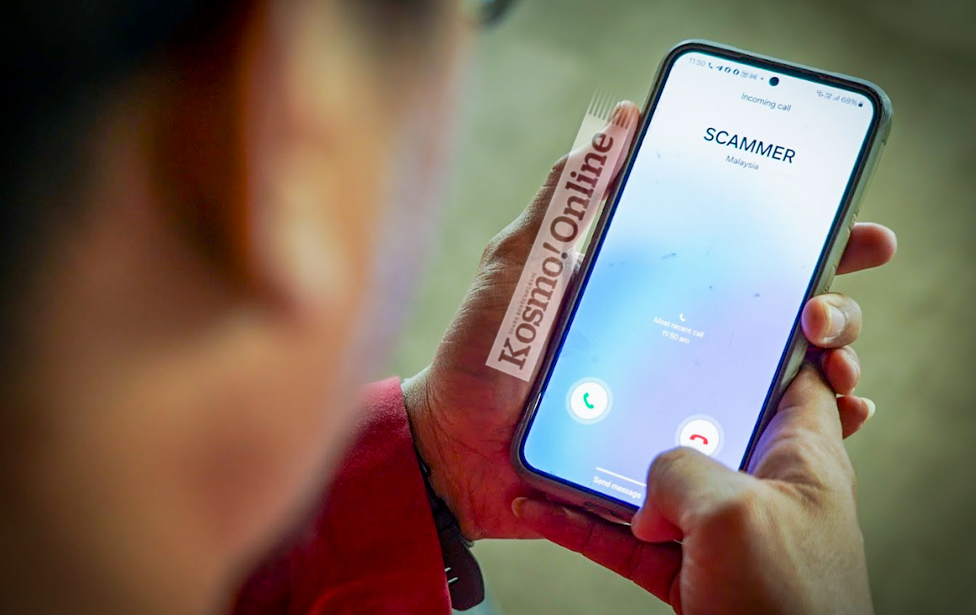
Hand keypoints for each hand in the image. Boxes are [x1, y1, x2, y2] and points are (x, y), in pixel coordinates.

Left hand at [404, 101, 895, 539]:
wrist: (453, 454)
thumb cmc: (478, 358)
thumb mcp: (517, 269)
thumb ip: (563, 205)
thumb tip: (621, 124)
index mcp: (648, 295)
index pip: (742, 261)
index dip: (805, 246)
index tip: (854, 233)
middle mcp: (673, 345)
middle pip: (776, 323)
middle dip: (832, 313)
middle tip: (829, 318)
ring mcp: (675, 402)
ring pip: (775, 387)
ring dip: (825, 378)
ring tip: (839, 377)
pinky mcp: (670, 458)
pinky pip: (743, 451)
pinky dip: (789, 443)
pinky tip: (821, 436)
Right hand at [514, 365, 874, 614]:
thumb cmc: (790, 608)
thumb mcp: (737, 514)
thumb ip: (682, 470)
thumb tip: (648, 486)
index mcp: (796, 456)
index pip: (790, 373)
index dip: (763, 336)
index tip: (718, 306)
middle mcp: (755, 486)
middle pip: (697, 421)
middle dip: (653, 398)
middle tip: (609, 364)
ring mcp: (714, 530)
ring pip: (647, 479)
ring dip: (598, 463)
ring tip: (553, 433)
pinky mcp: (680, 571)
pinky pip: (619, 534)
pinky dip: (578, 521)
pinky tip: (537, 505)